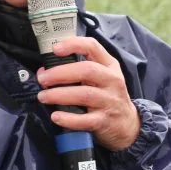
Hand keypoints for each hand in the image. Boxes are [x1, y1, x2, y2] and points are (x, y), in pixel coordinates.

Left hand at [35, 36, 139, 152]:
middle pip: (87, 70)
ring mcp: (110, 101)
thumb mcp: (102, 77)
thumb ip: (78, 70)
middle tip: (43, 79)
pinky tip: (56, 116)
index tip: (55, 49)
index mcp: (109, 66)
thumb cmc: (108, 97)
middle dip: (61, 73)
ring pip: (84, 94)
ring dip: (59, 95)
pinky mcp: (104, 121)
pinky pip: (85, 120)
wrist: (127, 124)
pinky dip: (68, 118)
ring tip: (43, 97)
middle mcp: (112, 81)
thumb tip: (45, 71)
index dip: (73, 45)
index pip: (93, 47)